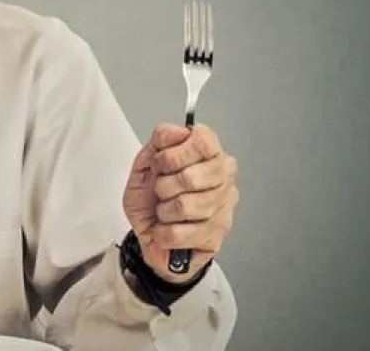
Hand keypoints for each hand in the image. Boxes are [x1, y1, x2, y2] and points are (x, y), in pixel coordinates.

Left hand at [122, 123, 238, 283]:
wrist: (149, 235)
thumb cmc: (151, 200)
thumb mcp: (145, 164)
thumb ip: (159, 141)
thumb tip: (177, 131)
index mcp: (210, 155)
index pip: (203, 141)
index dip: (174, 154)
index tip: (161, 164)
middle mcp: (224, 179)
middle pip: (191, 176)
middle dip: (163, 186)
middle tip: (161, 191)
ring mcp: (224, 208)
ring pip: (186, 206)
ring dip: (163, 211)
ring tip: (164, 212)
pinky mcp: (217, 237)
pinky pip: (181, 233)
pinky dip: (165, 233)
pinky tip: (168, 229)